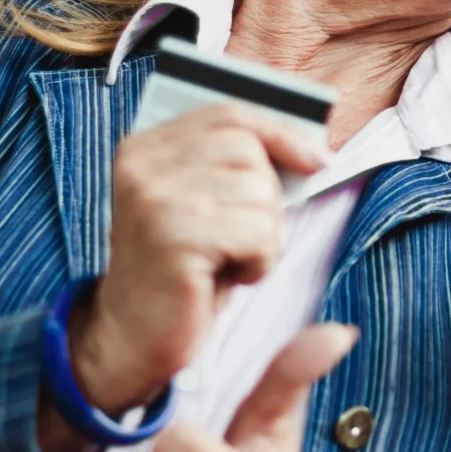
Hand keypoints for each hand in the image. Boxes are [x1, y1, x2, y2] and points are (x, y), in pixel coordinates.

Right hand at [70, 102, 326, 413]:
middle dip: (266, 200)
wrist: (132, 337)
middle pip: (249, 151)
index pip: (229, 114)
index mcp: (146, 147)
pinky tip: (227, 278)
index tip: (318, 160)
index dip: (281, 133)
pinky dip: (259, 262)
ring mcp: (154, 199)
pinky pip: (257, 233)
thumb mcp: (202, 206)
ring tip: (227, 261)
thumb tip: (312, 149)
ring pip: (260, 193)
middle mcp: (144, 165)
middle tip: (241, 240)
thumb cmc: (182, 271)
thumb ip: (235, 167)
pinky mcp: (174, 237)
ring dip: (262, 237)